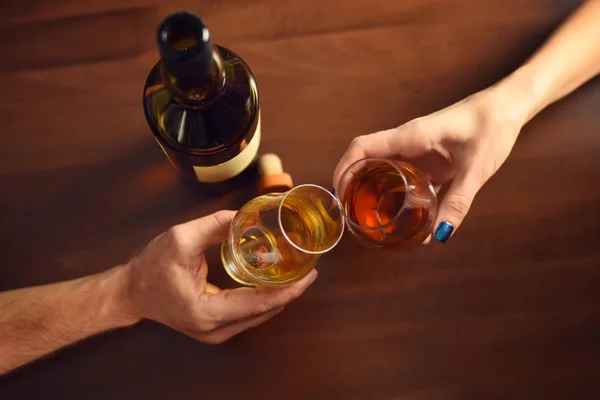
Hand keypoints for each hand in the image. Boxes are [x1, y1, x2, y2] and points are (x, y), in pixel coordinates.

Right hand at [122, 210, 317, 343]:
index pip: (259, 304)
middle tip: (309, 267)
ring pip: (260, 315)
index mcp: (207, 313)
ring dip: (280, 294)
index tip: (310, 274)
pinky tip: (276, 280)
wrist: (131, 291)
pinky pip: (250, 314)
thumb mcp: (180, 239)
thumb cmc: (150, 268)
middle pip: (265, 312)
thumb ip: (215, 225)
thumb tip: (246, 216)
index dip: (289, 289)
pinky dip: (265, 298)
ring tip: (298, 272)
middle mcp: (215, 330)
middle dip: (290, 290)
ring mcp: (216, 333)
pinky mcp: (217, 327)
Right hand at [333, 87, 526, 242]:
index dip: (344, 167)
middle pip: (367, 160)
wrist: (508, 107)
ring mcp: (417, 150)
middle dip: (353, 185)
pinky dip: (397, 194)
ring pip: (384, 169)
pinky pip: (404, 176)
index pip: (364, 147)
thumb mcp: (476, 168)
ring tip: (371, 220)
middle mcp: (408, 142)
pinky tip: (403, 216)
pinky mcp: (429, 159)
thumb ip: (458, 201)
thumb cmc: (492, 126)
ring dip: (374, 190)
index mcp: (411, 136)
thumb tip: (439, 234)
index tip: (336, 191)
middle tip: (351, 214)